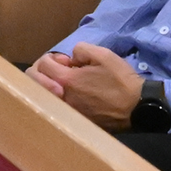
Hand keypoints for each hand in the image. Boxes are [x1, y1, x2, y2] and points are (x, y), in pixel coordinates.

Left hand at [28, 43, 142, 129]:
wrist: (136, 107)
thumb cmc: (120, 80)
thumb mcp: (103, 55)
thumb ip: (81, 50)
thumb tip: (71, 58)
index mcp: (67, 81)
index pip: (43, 65)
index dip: (53, 58)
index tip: (67, 61)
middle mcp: (62, 98)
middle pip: (34, 82)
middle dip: (42, 71)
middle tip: (61, 71)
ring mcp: (67, 112)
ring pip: (43, 97)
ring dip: (49, 85)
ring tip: (67, 83)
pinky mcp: (74, 121)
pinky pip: (56, 108)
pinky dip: (59, 98)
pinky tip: (73, 95)